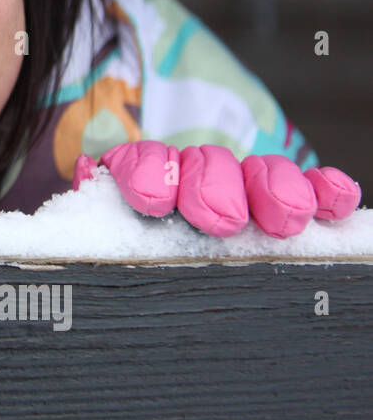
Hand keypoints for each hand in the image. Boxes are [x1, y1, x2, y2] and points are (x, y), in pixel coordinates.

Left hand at [73, 140, 360, 237]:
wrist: (167, 258)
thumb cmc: (127, 248)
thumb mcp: (101, 228)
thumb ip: (92, 202)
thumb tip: (87, 171)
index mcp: (142, 177)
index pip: (142, 162)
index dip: (148, 173)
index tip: (154, 200)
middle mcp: (194, 175)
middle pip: (205, 165)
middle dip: (213, 188)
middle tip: (221, 220)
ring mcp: (243, 184)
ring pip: (259, 172)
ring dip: (273, 188)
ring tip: (284, 219)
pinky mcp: (284, 199)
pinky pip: (310, 186)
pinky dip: (324, 189)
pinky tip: (333, 200)